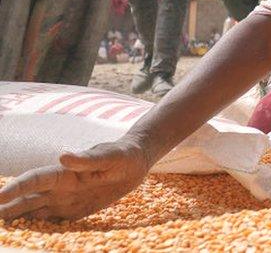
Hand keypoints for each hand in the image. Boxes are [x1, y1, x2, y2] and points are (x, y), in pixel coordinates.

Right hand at [0, 139, 149, 221]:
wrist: (135, 163)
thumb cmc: (122, 155)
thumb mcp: (109, 156)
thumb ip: (87, 159)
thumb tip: (62, 156)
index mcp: (63, 172)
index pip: (33, 180)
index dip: (15, 189)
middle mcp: (59, 187)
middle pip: (26, 200)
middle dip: (6, 209)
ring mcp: (65, 200)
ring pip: (35, 212)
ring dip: (17, 221)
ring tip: (3, 232)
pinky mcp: (75, 212)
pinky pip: (53, 223)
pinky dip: (40, 230)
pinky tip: (29, 238)